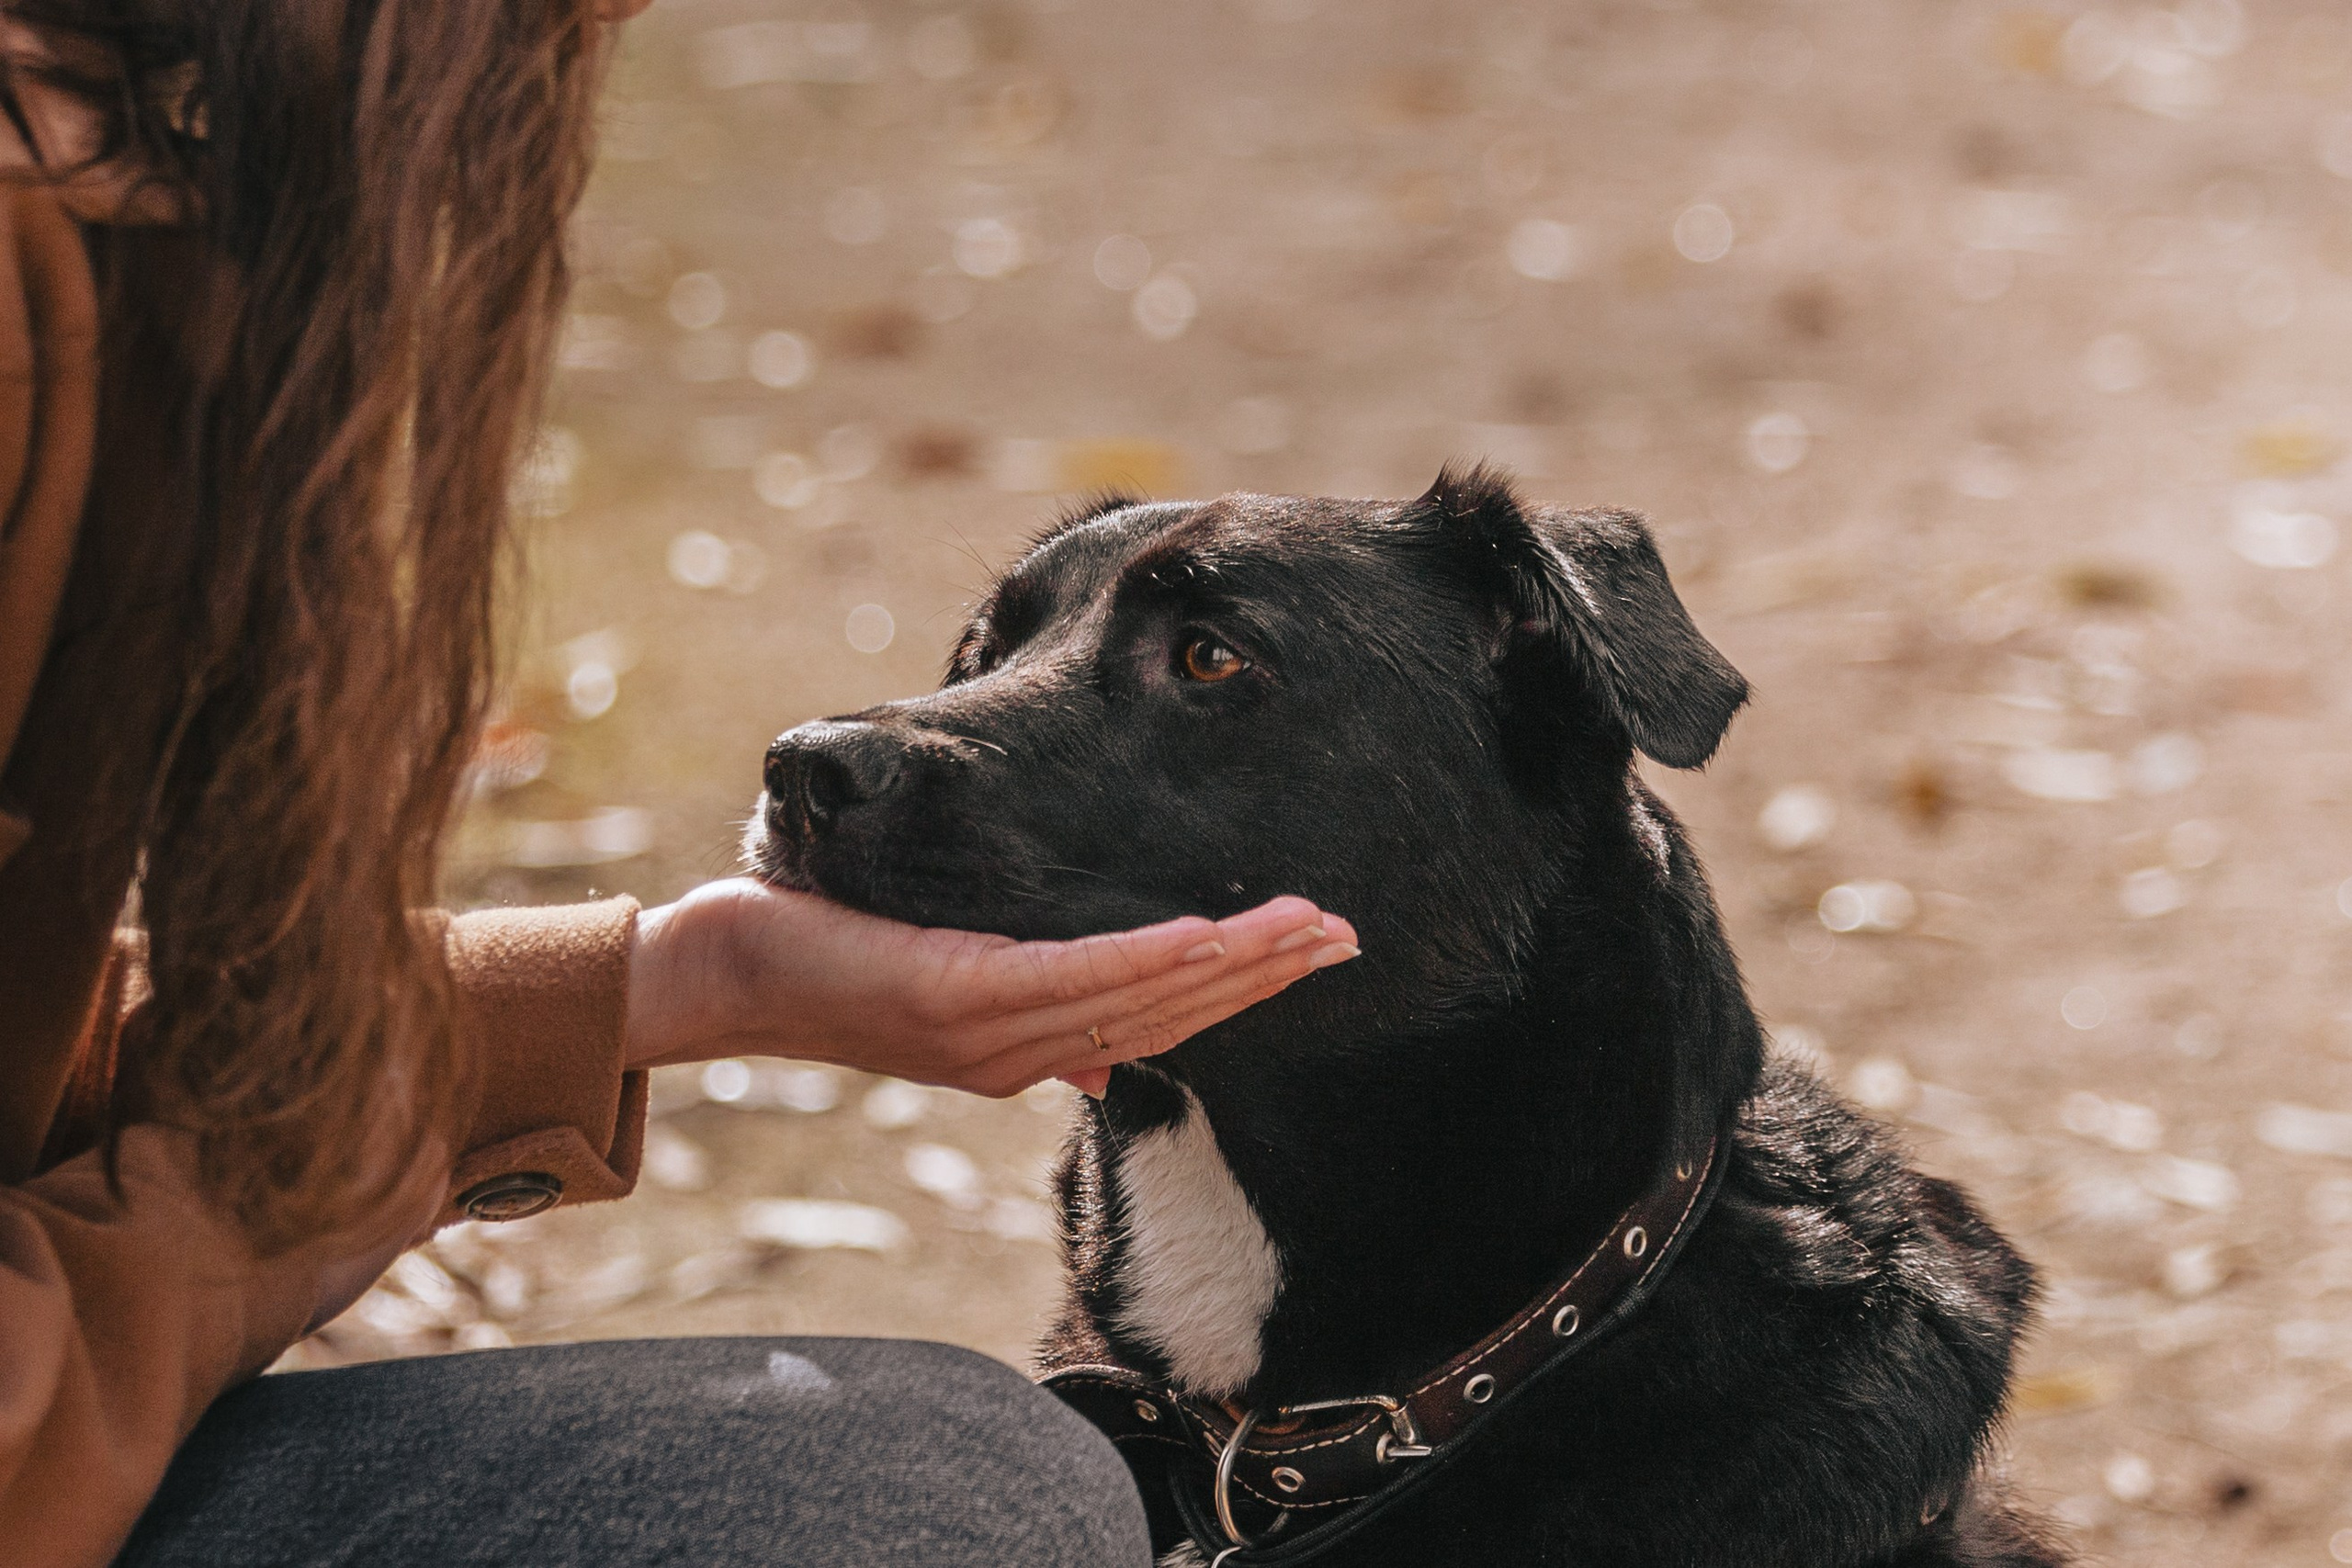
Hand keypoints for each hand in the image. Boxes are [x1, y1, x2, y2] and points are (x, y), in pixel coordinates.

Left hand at [622, 878, 1357, 1097]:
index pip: (1156, 1027)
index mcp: (1025, 1055)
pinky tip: (1202, 934)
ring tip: (1303, 929)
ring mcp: (990, 1034)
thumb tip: (1111, 1058)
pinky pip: (1068, 980)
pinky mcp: (953, 997)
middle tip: (1344, 936)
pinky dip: (1143, 963)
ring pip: (1135, 1002)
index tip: (1314, 949)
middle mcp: (1019, 1057)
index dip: (1240, 995)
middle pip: (1169, 1022)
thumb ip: (1029, 1014)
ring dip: (1229, 966)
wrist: (717, 979)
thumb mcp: (940, 990)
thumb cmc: (825, 962)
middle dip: (1262, 980)